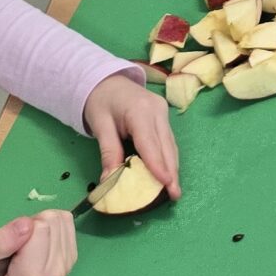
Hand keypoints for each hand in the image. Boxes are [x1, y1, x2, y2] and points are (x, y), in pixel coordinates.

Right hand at [0, 210, 76, 275]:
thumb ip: (0, 243)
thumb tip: (26, 223)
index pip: (40, 227)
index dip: (21, 227)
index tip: (11, 243)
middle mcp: (55, 272)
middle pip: (53, 221)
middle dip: (33, 224)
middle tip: (18, 243)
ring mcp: (66, 266)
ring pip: (62, 220)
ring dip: (43, 224)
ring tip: (27, 244)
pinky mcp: (72, 259)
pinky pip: (67, 225)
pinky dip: (52, 227)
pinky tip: (39, 242)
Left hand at [84, 72, 180, 199]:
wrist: (106, 80)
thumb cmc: (100, 101)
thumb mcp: (100, 126)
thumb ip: (108, 152)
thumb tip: (110, 182)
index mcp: (140, 111)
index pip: (150, 143)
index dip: (158, 166)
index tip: (166, 184)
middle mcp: (157, 111)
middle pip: (166, 146)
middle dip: (171, 172)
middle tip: (174, 195)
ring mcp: (163, 113)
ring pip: (170, 145)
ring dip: (172, 168)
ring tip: (173, 190)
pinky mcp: (163, 117)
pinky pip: (167, 141)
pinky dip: (167, 158)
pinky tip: (167, 173)